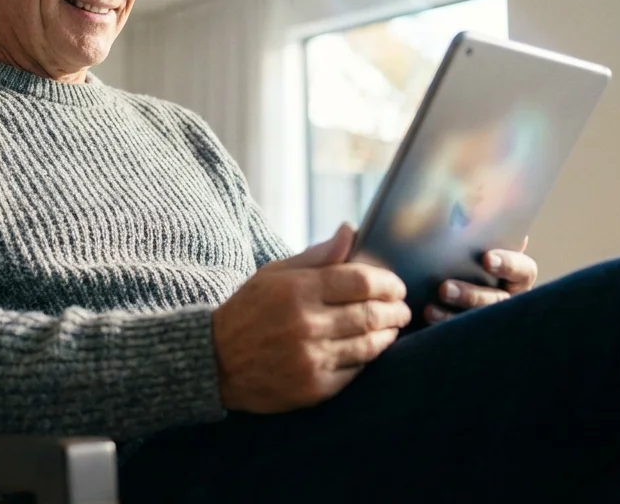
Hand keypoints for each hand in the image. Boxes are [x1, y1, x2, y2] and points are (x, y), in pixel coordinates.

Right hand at [212, 223, 410, 412]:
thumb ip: (317, 256)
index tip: (396, 286)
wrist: (216, 362)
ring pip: (370, 345)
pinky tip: (371, 349)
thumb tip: (351, 231)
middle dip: (396, 310)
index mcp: (297, 290)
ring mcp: (312, 359)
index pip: (361, 281)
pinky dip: (369, 358)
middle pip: (371, 313)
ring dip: (389, 334)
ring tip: (392, 327)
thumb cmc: (248, 311)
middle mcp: (307, 324)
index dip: (388, 282)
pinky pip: (356, 371)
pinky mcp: (315, 388)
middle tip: (403, 308)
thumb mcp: (274, 274)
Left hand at [425, 237, 536, 324]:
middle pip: (498, 300)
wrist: (447, 287)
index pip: (523, 270)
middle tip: (445, 288)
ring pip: (480, 320)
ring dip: (454, 314)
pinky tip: (427, 317)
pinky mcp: (475, 333)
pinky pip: (462, 334)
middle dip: (471, 295)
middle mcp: (509, 298)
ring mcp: (494, 319)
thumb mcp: (472, 247)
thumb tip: (479, 213)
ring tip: (430, 308)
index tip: (486, 258)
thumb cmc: (464, 258)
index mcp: (517, 276)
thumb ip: (480, 235)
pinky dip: (443, 326)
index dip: (508, 264)